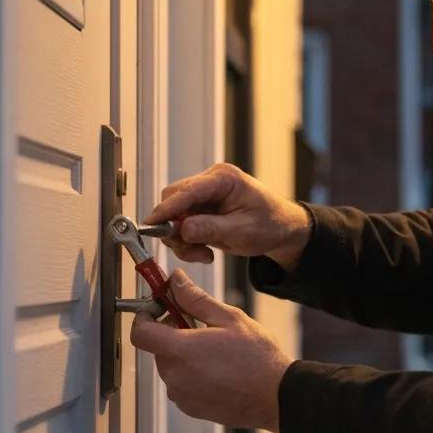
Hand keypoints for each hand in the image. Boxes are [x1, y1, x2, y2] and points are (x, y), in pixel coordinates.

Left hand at [129, 268, 291, 431]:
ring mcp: (181, 395)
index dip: (145, 316)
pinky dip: (192, 373)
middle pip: (157, 348)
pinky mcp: (190, 408)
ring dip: (184, 354)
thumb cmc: (257, 358)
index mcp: (180, 350)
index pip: (140, 332)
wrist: (275, 397)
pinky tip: (219, 369)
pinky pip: (181, 384)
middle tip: (202, 326)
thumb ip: (196, 299)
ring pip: (171, 366)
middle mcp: (174, 375)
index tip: (161, 308)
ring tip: (216, 350)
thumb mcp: (230, 318)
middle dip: (173, 333)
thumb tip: (176, 281)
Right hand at [143, 162, 310, 268]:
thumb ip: (210, 229)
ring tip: (203, 254)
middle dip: (176, 228)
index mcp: (224, 179)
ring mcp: (205, 194)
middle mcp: (211, 182)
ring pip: (174, 215)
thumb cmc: (270, 224)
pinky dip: (188, 240)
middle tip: (191, 250)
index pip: (186, 191)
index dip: (166, 209)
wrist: (281, 229)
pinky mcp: (202, 208)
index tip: (150, 225)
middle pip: (174, 200)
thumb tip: (181, 229)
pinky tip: (205, 250)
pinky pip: (182, 224)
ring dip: (182, 239)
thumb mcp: (242, 231)